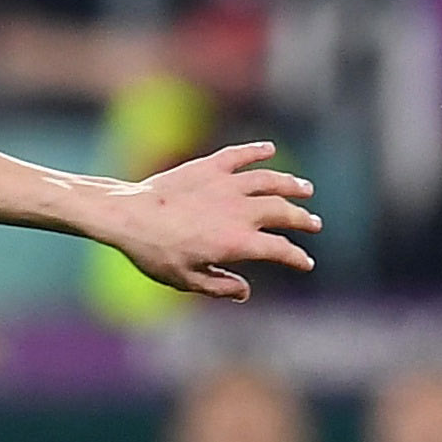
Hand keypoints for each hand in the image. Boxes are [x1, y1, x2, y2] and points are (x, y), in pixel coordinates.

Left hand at [98, 141, 318, 300]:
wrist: (128, 216)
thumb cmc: (153, 253)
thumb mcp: (186, 280)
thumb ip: (219, 286)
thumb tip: (245, 292)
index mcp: (238, 243)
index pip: (281, 250)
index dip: (297, 258)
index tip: (306, 263)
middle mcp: (241, 212)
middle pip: (284, 213)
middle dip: (303, 220)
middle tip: (314, 223)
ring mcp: (227, 185)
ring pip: (271, 181)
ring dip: (291, 185)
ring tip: (304, 189)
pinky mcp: (210, 166)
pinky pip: (240, 155)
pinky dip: (257, 151)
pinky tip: (269, 150)